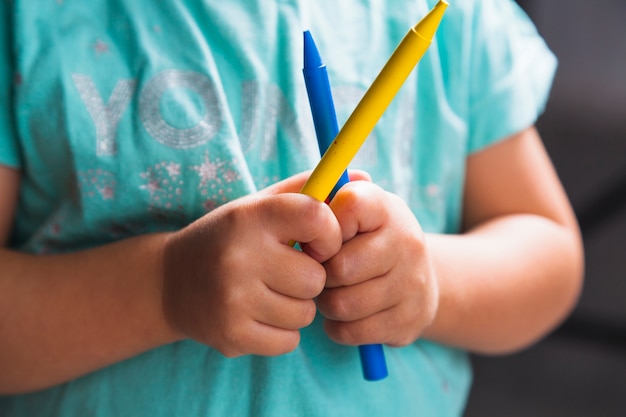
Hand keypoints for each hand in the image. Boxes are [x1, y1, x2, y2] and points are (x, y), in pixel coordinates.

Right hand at [162, 172, 341, 356]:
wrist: (170, 283)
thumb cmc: (230, 238)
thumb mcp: (261, 206)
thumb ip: (310, 189)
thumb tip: (365, 178)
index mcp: (251, 217)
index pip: (318, 218)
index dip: (329, 234)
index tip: (317, 242)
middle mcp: (240, 256)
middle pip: (317, 278)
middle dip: (309, 278)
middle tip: (283, 271)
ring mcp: (233, 299)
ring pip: (305, 313)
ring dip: (295, 306)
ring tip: (267, 292)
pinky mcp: (231, 335)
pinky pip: (289, 341)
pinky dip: (281, 332)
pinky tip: (257, 313)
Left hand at [316, 181, 438, 346]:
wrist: (416, 280)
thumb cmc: (364, 241)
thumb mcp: (352, 213)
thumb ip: (323, 200)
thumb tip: (303, 201)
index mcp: (387, 207)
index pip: (349, 206)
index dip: (325, 227)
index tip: (324, 238)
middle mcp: (408, 241)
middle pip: (339, 267)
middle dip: (321, 275)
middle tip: (323, 274)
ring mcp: (413, 284)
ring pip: (342, 304)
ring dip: (327, 304)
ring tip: (333, 294)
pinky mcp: (410, 321)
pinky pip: (351, 332)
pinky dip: (338, 327)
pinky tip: (345, 316)